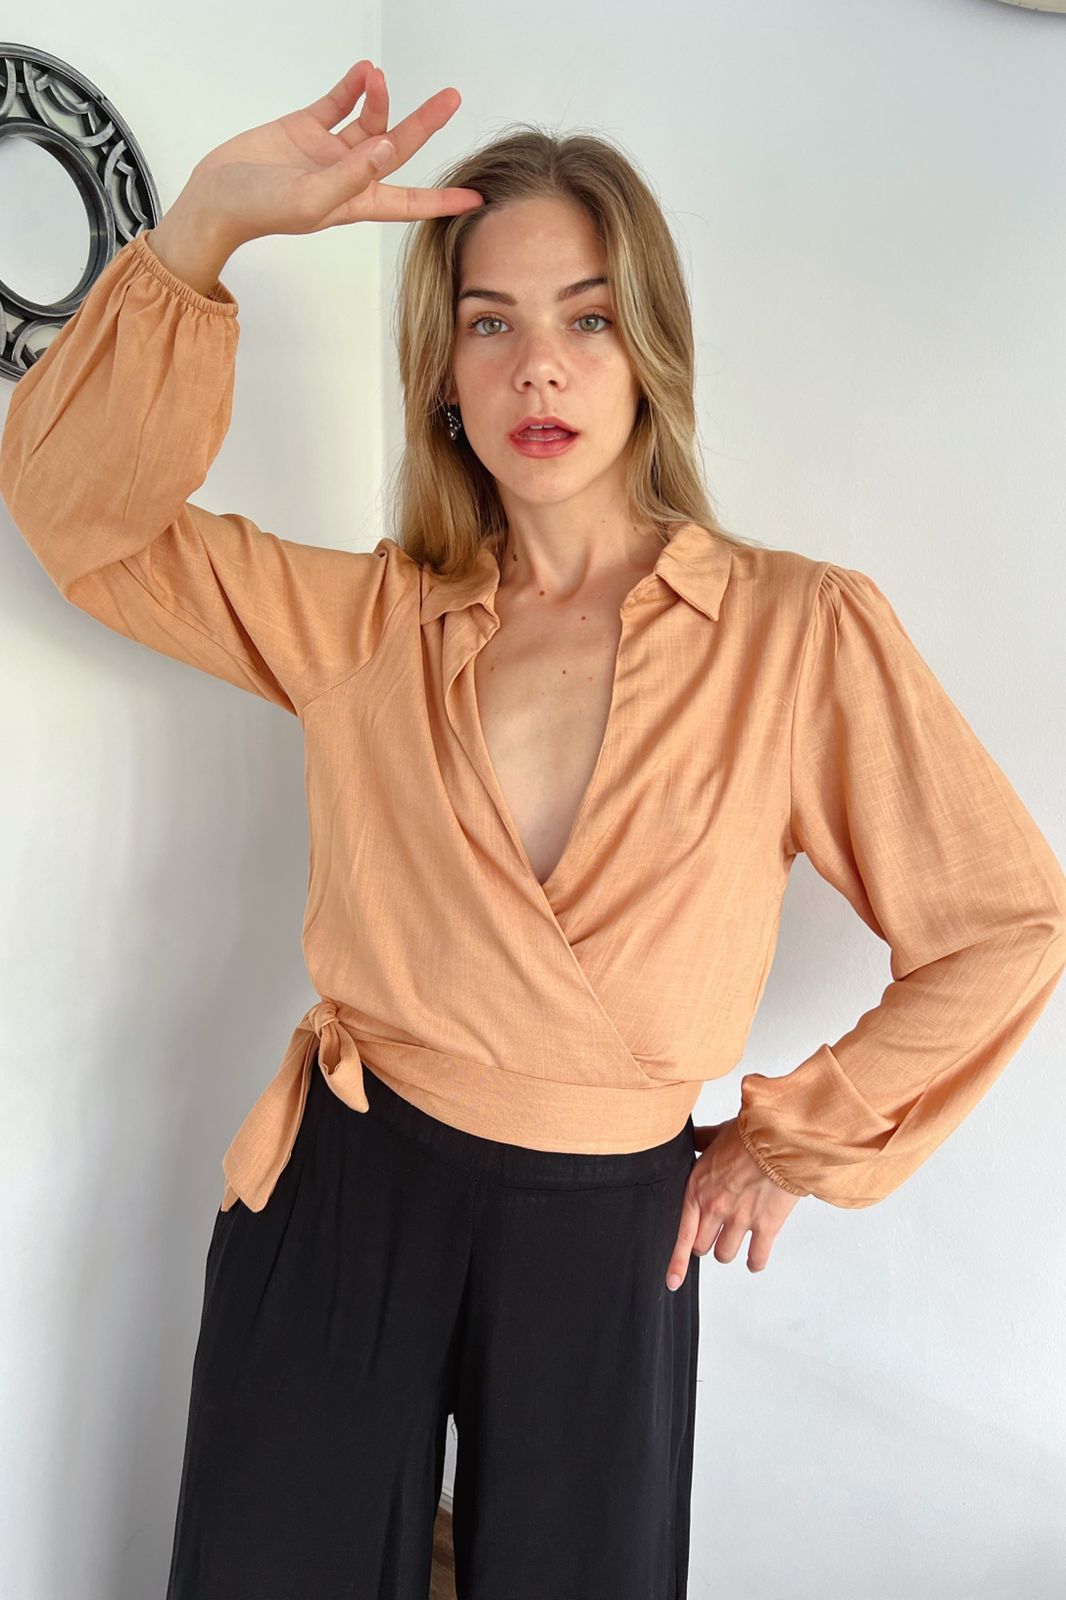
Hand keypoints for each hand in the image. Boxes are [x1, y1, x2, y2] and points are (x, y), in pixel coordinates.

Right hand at [176, 59, 484, 251]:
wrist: (216, 195)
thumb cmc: (261, 209)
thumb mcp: (313, 199)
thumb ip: (352, 174)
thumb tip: (390, 148)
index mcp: (357, 202)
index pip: (410, 203)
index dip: (443, 201)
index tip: (476, 198)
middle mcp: (349, 176)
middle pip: (398, 148)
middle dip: (424, 124)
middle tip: (450, 98)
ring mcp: (329, 151)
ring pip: (368, 120)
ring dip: (379, 98)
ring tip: (377, 78)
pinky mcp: (306, 128)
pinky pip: (339, 103)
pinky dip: (353, 87)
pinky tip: (364, 72)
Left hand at [666, 1117, 804, 1284]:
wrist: (780, 1138)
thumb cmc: (750, 1133)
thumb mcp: (717, 1135)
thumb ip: (702, 1142)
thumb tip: (694, 1138)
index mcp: (698, 1187)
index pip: (682, 1233)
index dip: (677, 1262)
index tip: (673, 1281)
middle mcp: (715, 1208)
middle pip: (703, 1247)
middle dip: (707, 1243)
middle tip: (714, 1234)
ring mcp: (740, 1220)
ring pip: (725, 1254)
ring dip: (729, 1250)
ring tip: (735, 1240)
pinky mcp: (766, 1226)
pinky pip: (756, 1257)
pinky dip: (755, 1262)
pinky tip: (755, 1259)